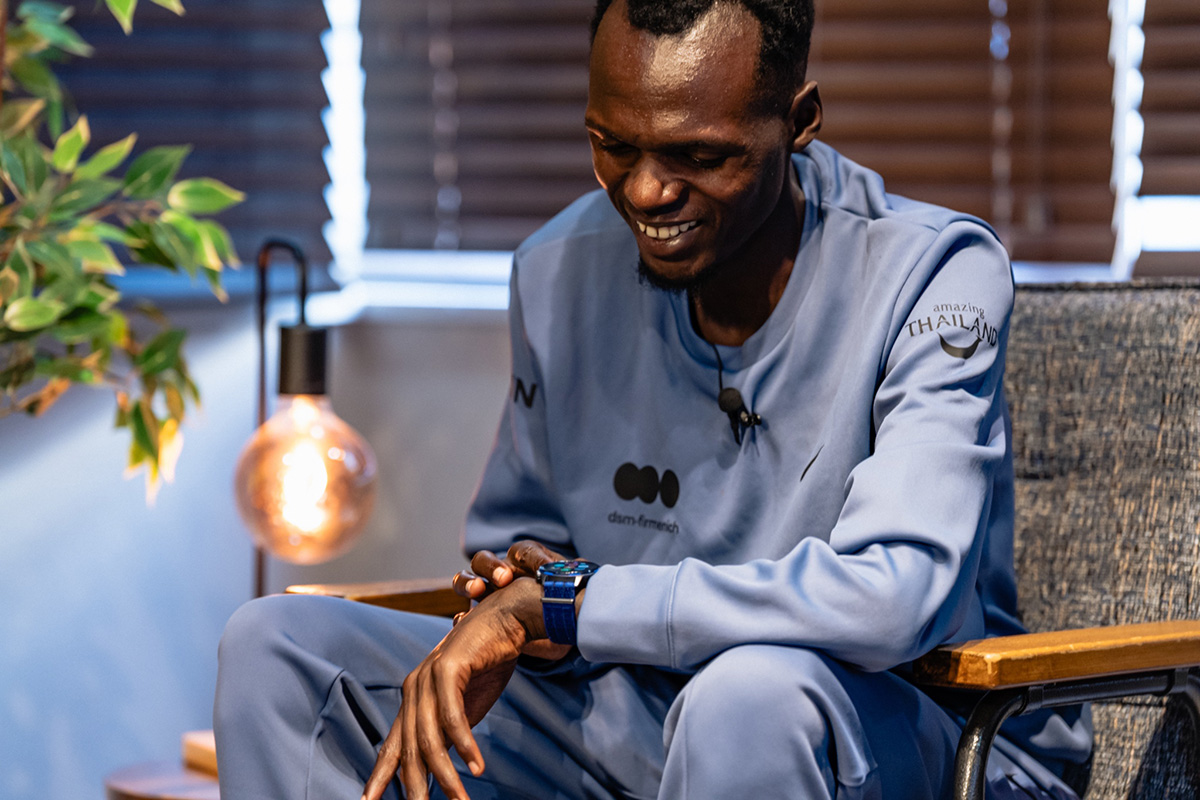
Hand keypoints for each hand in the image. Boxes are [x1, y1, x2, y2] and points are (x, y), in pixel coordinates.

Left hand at [362, 578, 543, 799]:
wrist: (507, 620)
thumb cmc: (486, 663)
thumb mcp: (462, 706)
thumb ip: (445, 733)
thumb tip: (434, 769)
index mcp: (412, 698)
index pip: (392, 745)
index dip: (379, 776)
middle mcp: (413, 688)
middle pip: (409, 749)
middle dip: (416, 787)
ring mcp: (428, 677)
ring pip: (431, 739)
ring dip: (448, 776)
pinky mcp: (449, 669)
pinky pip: (453, 717)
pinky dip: (465, 745)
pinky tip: (476, 766)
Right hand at [451, 541, 573, 661]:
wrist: (552, 636)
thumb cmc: (560, 613)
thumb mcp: (568, 603)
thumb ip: (570, 590)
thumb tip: (580, 572)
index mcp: (527, 564)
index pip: (526, 552)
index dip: (534, 558)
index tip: (544, 569)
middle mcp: (504, 572)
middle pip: (489, 558)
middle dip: (494, 566)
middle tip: (503, 578)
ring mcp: (488, 590)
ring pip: (470, 575)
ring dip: (470, 580)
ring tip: (476, 591)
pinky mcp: (477, 614)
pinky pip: (463, 608)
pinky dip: (462, 614)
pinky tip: (462, 620)